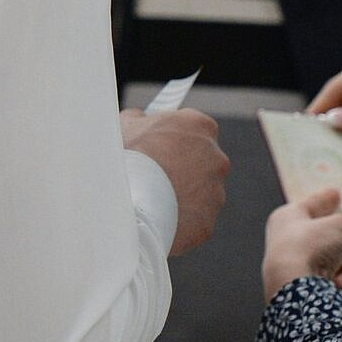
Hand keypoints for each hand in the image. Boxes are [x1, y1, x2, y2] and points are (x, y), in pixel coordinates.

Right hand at [121, 108, 228, 255]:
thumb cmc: (126, 160)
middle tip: (155, 175)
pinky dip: (179, 219)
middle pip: (202, 161)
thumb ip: (140, 119)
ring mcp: (215, 192)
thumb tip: (140, 119)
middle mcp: (216, 158)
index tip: (162, 146)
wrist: (128, 205)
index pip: (196, 129)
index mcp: (200, 127)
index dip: (176, 139)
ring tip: (152, 200)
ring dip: (182, 195)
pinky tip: (157, 218)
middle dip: (182, 168)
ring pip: (200, 193)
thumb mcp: (125, 125)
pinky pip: (193, 219)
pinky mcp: (207, 222)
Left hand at [262, 188, 341, 302]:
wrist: (295, 289)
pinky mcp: (313, 294)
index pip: (310, 205)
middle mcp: (291, 244)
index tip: (336, 192)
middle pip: (327, 237)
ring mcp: (301, 270)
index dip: (325, 199)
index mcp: (288, 219)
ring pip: (337, 262)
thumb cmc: (309, 245)